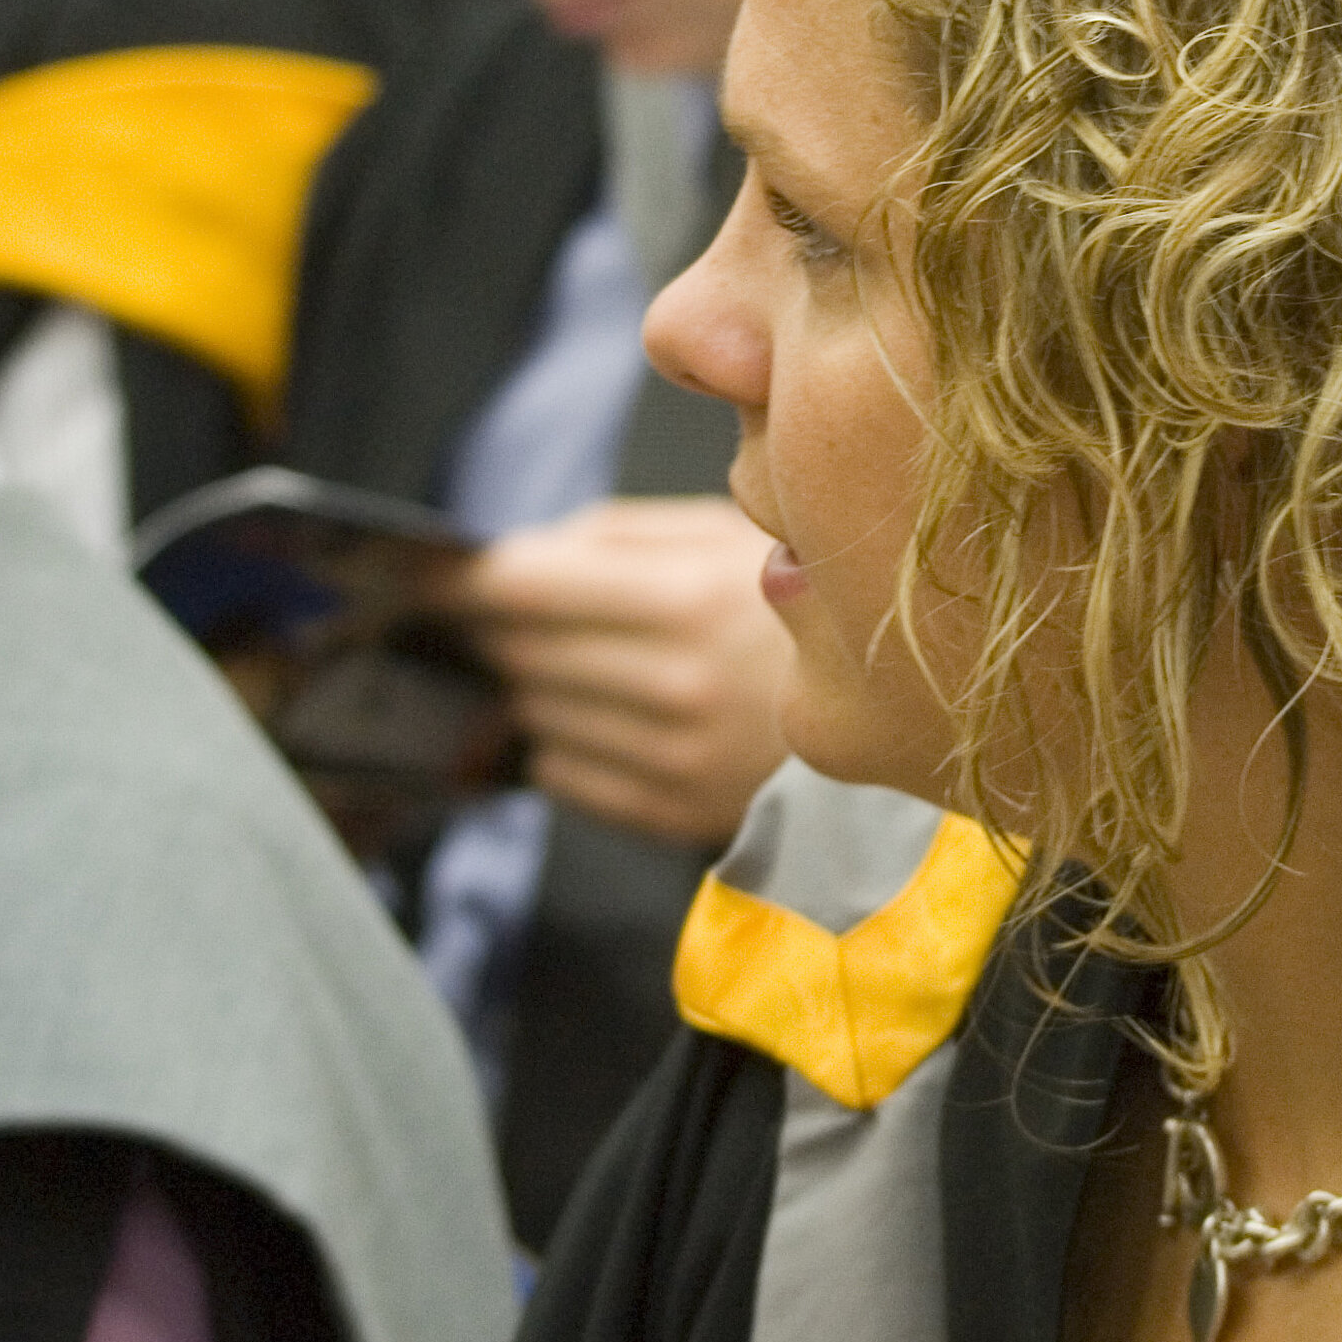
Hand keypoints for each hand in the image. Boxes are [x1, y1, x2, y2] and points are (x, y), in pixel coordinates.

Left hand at [442, 497, 793, 849]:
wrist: (918, 696)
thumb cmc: (810, 596)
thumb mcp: (731, 529)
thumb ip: (617, 535)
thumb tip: (516, 554)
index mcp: (689, 597)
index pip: (523, 587)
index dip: (461, 579)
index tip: (424, 573)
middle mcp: (678, 684)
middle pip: (519, 654)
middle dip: (484, 630)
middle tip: (465, 612)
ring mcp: (679, 758)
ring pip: (535, 717)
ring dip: (522, 686)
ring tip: (540, 659)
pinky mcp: (683, 812)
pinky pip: (568, 778)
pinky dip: (556, 741)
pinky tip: (585, 712)